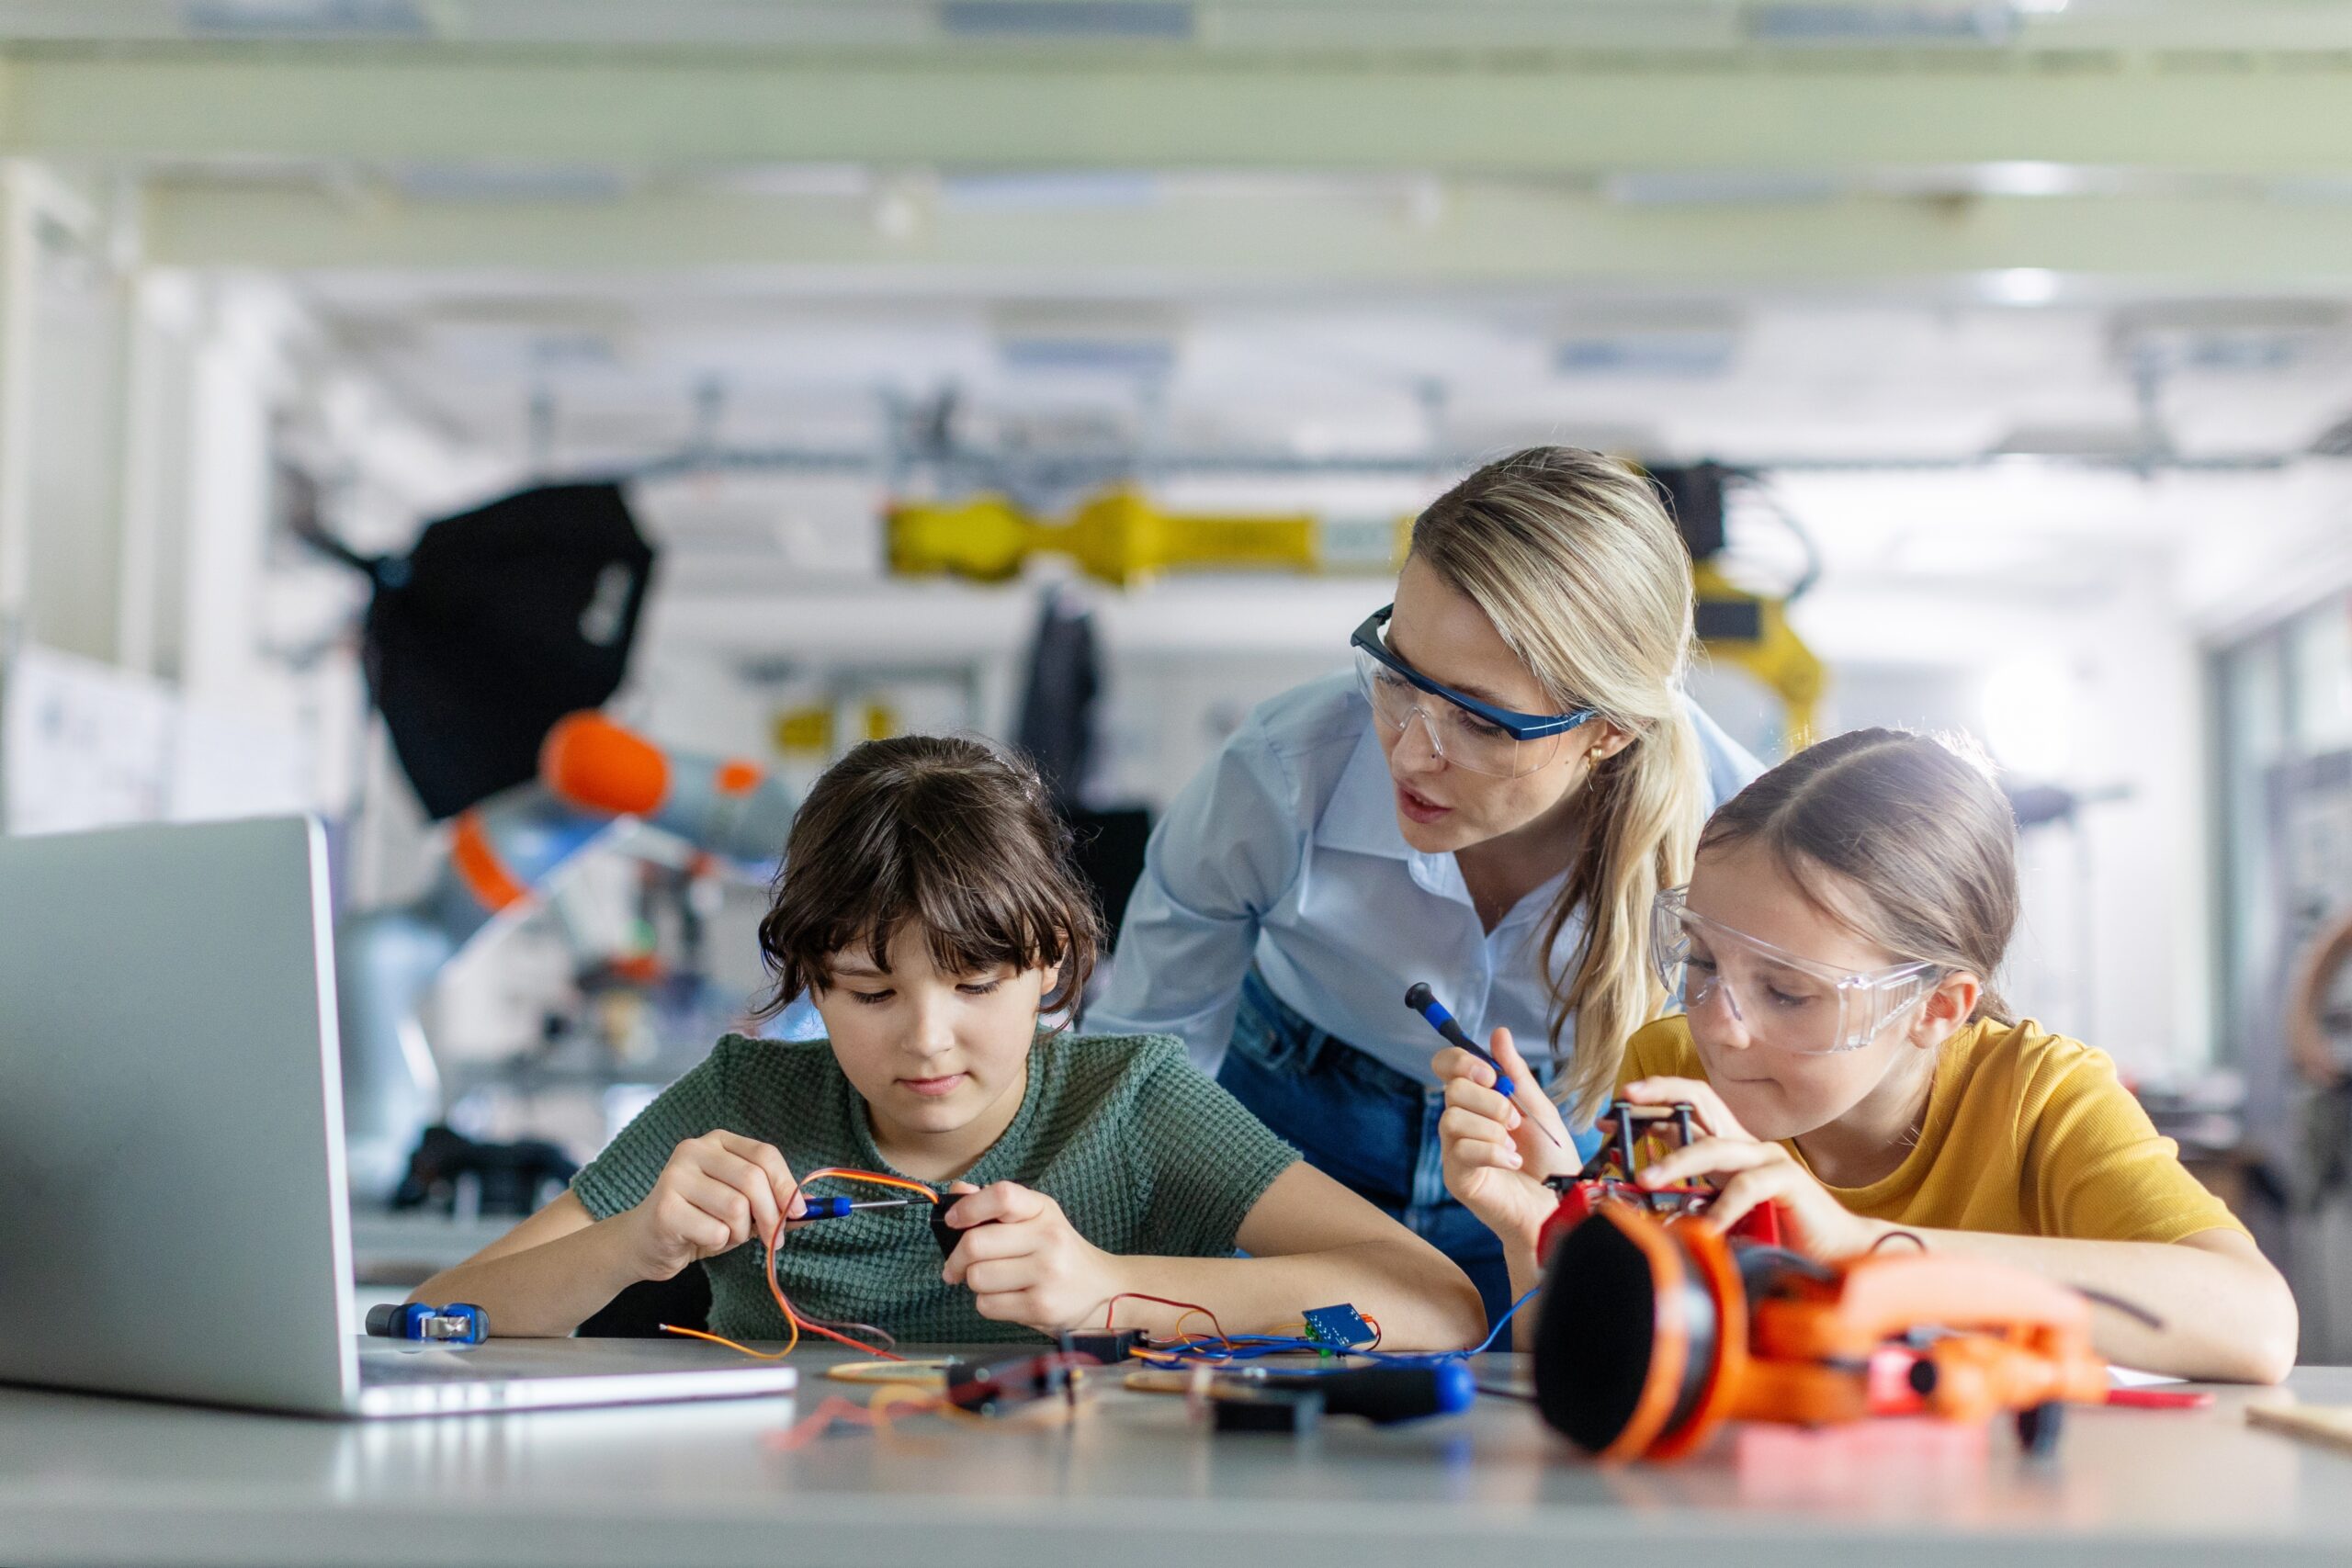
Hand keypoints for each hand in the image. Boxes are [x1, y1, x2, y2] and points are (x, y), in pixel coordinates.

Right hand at [621, 1130, 804, 1280]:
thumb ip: (775, 1203)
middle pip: (753, 1180)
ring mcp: (675, 1177)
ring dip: (740, 1232)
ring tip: (725, 1235)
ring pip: (736, 1208)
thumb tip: (814, 1208)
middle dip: (771, 1215)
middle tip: (774, 1238)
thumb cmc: (700, 1220)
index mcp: (717, 1142)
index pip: (765, 1154)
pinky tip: (700, 1239)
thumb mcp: (743, 1208)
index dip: (787, 1185)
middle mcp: (693, 1150)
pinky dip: (719, 1243)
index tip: (799, 1211)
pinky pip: (715, 1231)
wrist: (647, 1243)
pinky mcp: (665, 1209)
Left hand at [938, 1180, 1122, 1331]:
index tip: (953, 1221)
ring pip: (977, 1278)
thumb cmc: (1057, 1252)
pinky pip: (987, 1305)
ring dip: (974, 1283)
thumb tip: (957, 1192)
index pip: (1002, 1196)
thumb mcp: (1034, 1219)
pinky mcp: (1040, 1306)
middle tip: (956, 1267)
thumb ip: (994, 1205)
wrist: (1101, 1289)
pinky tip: (1006, 1298)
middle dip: (957, 1258)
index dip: (968, 1207)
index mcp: (1043, 1209)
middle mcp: (1048, 1238)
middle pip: (975, 1244)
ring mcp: (1046, 1274)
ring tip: (992, 1282)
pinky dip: (987, 1303)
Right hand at [1434, 1027, 1576, 1255]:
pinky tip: (1513, 1162)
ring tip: (1514, 1145)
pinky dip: (1493, 1152)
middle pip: (1452, 1089)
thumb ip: (1516, 1074)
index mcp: (1477, 1100)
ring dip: (1492, 1128)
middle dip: (1490, 1101)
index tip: (1491, 1075)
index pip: (1445, 1066)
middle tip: (1514, 1120)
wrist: (1559, 1206)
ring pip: (1452, 1118)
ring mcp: (1455, 1149)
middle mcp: (1460, 1121)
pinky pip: (1461, 1150)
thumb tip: (1499, 1032)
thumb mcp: (1538, 1109)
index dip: (1460, 1061)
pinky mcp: (1457, 1176)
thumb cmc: (1551, 1160)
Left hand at [1620, 1076, 1884, 1259]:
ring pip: (1715, 1146)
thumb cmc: (1775, 1233)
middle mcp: (1747, 1144)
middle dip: (1661, 1095)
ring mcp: (1770, 1159)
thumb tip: (1644, 1188)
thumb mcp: (1721, 1209)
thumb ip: (1692, 1193)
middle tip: (1624, 1104)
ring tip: (1645, 1181)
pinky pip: (1749, 1186)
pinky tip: (1705, 1226)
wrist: (1833, 1255)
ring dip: (1676, 1161)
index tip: (1610, 1114)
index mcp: (1728, 1147)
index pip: (1687, 1108)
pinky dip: (1723, 1206)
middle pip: (1702, 1102)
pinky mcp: (1789, 1182)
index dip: (1649, 1104)